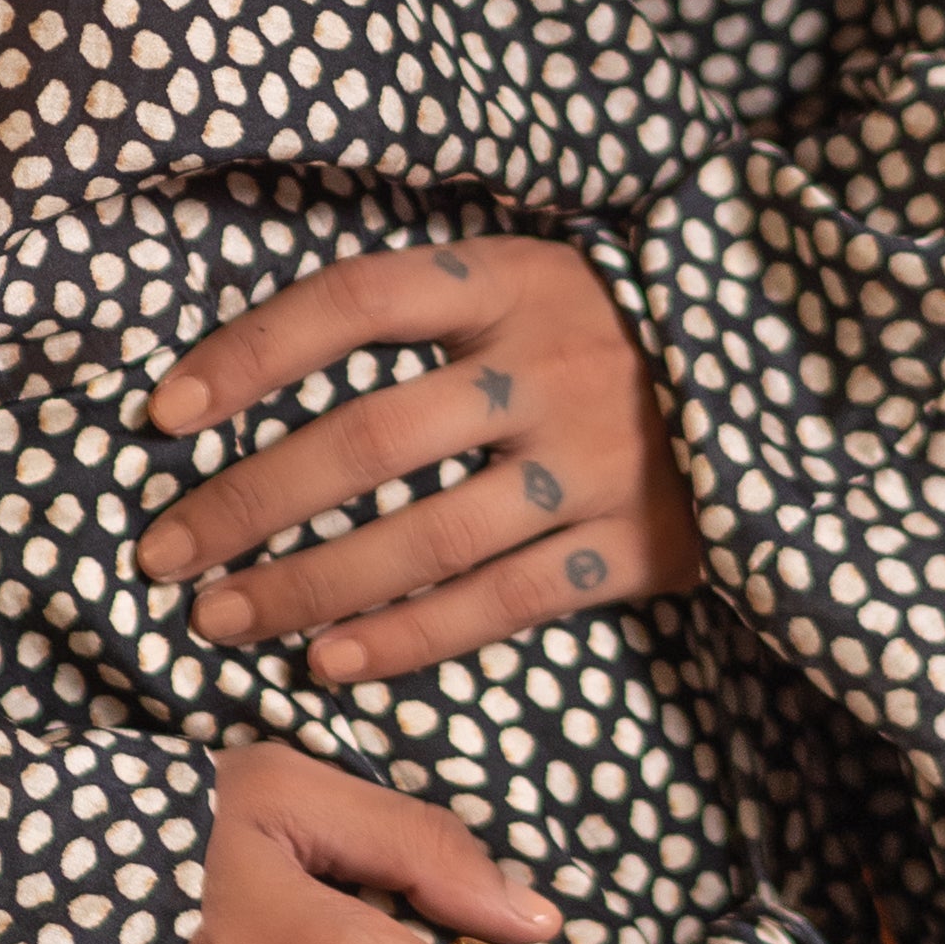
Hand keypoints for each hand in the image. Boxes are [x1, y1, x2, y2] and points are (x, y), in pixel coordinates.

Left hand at [134, 235, 700, 692]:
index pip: (352, 301)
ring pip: (424, 536)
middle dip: (249, 503)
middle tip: (163, 552)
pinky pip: (501, 601)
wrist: (781, 377)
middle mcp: (544, 364)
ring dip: (308, 586)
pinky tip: (331, 664)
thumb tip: (249, 370)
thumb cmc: (605, 330)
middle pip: (368, 438)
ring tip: (220, 619)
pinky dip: (410, 638)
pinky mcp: (632, 544)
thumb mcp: (524, 282)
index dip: (252, 353)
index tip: (163, 412)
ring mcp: (590, 460)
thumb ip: (419, 316)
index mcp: (506, 279)